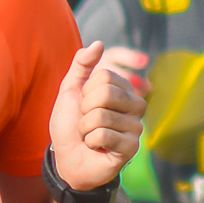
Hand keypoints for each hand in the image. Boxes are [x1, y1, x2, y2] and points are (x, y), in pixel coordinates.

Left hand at [48, 42, 150, 193]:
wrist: (67, 158)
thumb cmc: (70, 125)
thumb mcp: (70, 89)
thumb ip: (82, 64)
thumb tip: (99, 43)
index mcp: (123, 89)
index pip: (105, 75)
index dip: (85, 91)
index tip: (84, 105)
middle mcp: (135, 105)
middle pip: (107, 93)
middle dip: (85, 109)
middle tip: (86, 122)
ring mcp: (136, 127)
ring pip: (102, 116)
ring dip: (85, 128)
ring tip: (90, 136)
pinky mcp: (132, 147)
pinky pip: (104, 135)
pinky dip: (91, 142)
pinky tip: (96, 147)